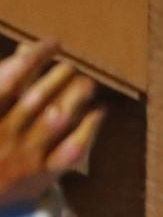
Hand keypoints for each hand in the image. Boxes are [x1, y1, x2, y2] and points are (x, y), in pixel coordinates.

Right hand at [0, 41, 103, 210]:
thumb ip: (5, 81)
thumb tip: (28, 49)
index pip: (8, 79)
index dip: (33, 57)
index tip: (53, 42)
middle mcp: (2, 135)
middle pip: (35, 98)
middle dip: (57, 76)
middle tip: (70, 66)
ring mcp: (23, 155)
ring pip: (56, 119)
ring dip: (76, 96)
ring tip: (86, 82)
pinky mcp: (43, 174)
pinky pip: (71, 148)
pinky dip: (89, 127)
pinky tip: (99, 111)